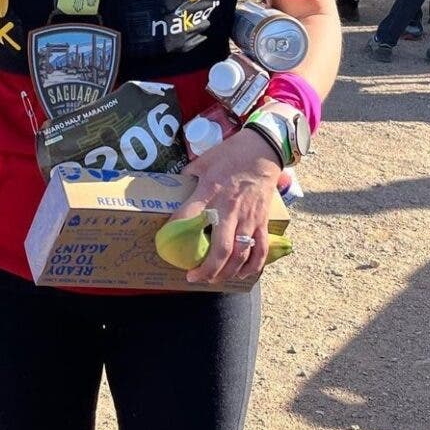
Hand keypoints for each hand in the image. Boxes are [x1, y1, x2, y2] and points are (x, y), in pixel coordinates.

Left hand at [174, 129, 280, 283]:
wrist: (262, 150)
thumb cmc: (231, 153)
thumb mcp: (203, 161)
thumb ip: (189, 177)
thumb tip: (176, 187)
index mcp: (210, 192)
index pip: (189, 217)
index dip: (176, 232)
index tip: (167, 243)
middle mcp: (229, 209)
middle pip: (220, 250)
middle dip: (206, 270)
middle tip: (192, 277)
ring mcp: (248, 218)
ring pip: (240, 255)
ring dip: (226, 273)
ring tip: (212, 280)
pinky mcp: (262, 221)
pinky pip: (260, 250)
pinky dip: (252, 267)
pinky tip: (242, 275)